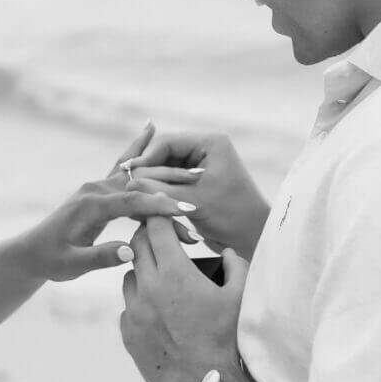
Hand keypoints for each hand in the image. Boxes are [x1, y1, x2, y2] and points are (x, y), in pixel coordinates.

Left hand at [23, 123, 199, 281]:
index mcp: (90, 207)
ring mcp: (97, 185)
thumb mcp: (73, 265)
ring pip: (136, 174)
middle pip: (140, 184)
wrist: (32, 251)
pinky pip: (123, 166)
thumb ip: (101, 257)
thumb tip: (131, 250)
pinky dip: (139, 149)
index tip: (186, 210)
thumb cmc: (52, 260)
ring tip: (195, 167)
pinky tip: (151, 128)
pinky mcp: (99, 187)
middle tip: (202, 188)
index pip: (131, 202)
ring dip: (164, 172)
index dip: (159, 205)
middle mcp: (95, 189)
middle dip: (171, 187)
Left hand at [120, 217, 247, 381]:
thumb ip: (236, 265)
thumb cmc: (228, 340)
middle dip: (149, 237)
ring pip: (129, 274)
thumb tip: (226, 251)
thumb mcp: (239, 297)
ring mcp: (134, 310)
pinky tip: (158, 311)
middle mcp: (149, 287)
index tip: (168, 219)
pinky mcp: (127, 331)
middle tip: (164, 242)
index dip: (161, 217)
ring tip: (164, 280)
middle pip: (137, 244)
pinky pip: (127, 305)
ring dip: (143, 270)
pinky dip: (139, 302)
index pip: (156, 227)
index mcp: (175, 273)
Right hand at [124, 132, 269, 257]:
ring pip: (161, 169)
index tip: (128, 177)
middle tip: (128, 190)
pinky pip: (167, 182)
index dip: (145, 159)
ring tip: (135, 200)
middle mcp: (203, 149)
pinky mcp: (193, 181)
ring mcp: (197, 164)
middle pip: (161, 155)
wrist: (253, 239)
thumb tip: (127, 182)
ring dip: (151, 185)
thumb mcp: (193, 201)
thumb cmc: (232, 217)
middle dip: (147, 174)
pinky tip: (145, 205)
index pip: (166, 143)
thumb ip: (160, 190)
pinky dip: (158, 193)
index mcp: (209, 142)